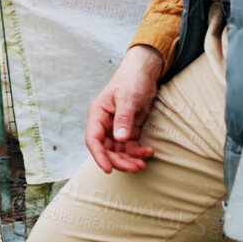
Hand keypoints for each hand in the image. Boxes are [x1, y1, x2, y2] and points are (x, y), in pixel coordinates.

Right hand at [85, 44, 164, 173]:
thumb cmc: (131, 80)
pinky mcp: (129, 130)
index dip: (99, 156)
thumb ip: (123, 119)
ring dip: (130, 160)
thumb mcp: (127, 98)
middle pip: (107, 150)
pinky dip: (139, 152)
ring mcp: (116, 128)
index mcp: (98, 115)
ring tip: (143, 164)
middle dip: (119, 161)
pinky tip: (149, 152)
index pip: (93, 140)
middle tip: (135, 167)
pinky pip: (131, 146)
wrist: (144, 72)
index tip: (108, 169)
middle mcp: (105, 124)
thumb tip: (119, 139)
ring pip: (119, 151)